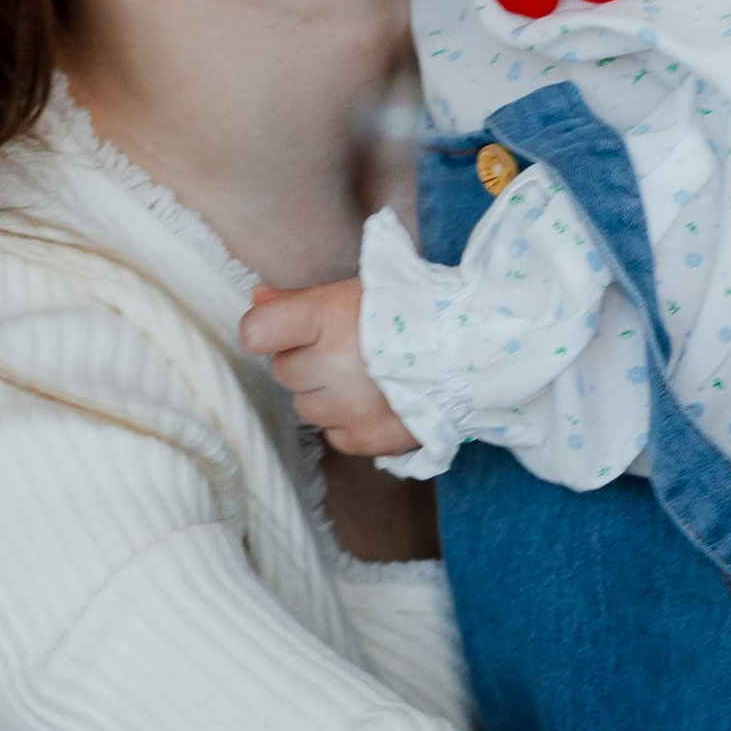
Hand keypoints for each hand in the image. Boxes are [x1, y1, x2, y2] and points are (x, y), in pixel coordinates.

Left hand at [241, 278, 418, 458]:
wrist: (474, 349)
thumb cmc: (412, 310)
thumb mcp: (354, 291)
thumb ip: (300, 300)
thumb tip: (257, 299)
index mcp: (327, 319)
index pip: (257, 332)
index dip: (268, 332)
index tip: (288, 330)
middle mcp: (333, 366)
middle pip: (284, 372)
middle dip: (307, 363)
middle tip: (345, 351)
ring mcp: (349, 408)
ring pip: (306, 407)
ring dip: (326, 395)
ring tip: (363, 378)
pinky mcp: (368, 439)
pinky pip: (334, 435)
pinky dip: (348, 422)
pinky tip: (375, 402)